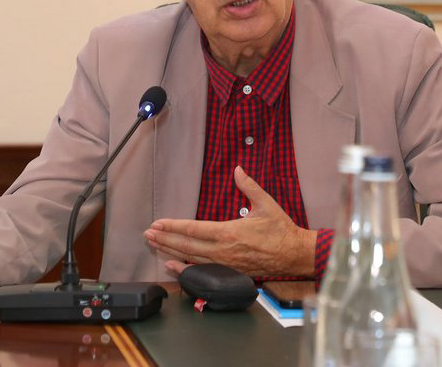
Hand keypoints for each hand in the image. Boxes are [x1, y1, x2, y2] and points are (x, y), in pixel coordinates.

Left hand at [144, 166, 315, 276]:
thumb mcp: (266, 204)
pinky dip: (184, 268)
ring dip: (170, 251)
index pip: (192, 229)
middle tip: (147, 234)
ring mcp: (224, 264)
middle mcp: (222, 251)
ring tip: (154, 245)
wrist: (294, 255)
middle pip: (186, 246)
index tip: (158, 222)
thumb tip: (237, 169)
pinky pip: (201, 271)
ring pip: (190, 259)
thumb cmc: (281, 229)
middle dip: (164, 239)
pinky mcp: (229, 272)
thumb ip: (249, 186)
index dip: (172, 226)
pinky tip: (173, 264)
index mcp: (228, 232)